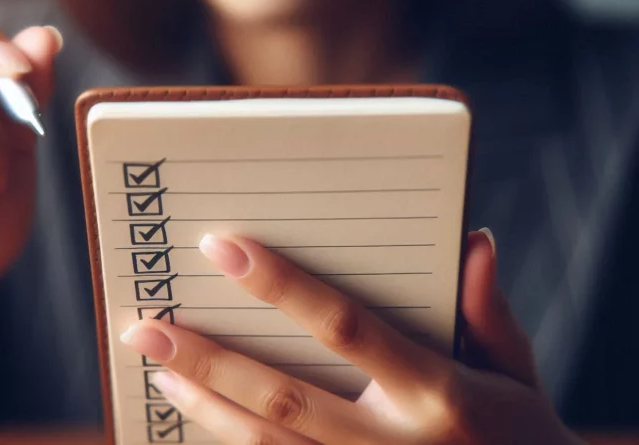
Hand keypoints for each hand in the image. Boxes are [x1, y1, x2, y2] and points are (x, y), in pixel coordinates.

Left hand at [120, 231, 582, 444]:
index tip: (220, 248)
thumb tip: (473, 241)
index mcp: (437, 394)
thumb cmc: (522, 437)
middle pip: (283, 397)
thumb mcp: (518, 375)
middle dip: (208, 359)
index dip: (281, 286)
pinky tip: (195, 419)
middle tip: (144, 325)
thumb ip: (488, 312)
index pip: (346, 328)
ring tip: (156, 370)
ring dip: (205, 408)